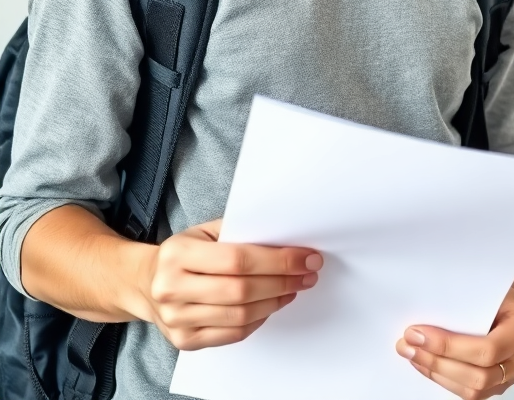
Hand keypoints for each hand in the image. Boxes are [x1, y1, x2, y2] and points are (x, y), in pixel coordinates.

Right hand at [137, 219, 321, 350]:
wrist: (146, 282)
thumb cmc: (184, 252)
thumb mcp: (205, 231)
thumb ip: (240, 233)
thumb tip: (287, 241)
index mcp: (178, 254)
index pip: (238, 259)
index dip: (278, 260)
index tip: (307, 257)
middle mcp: (172, 288)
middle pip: (242, 290)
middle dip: (283, 281)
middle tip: (308, 273)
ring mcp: (176, 319)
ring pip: (240, 315)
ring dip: (276, 301)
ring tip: (295, 287)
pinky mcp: (184, 341)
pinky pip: (232, 334)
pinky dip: (259, 320)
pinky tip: (272, 304)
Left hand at [396, 286, 513, 398]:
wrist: (509, 295)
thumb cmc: (498, 288)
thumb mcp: (486, 288)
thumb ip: (462, 306)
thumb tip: (420, 327)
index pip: (489, 349)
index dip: (450, 347)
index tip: (419, 335)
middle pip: (480, 376)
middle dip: (439, 363)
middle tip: (410, 347)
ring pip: (475, 390)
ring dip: (439, 374)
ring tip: (414, 356)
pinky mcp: (502, 382)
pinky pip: (473, 392)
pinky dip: (446, 379)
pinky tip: (428, 364)